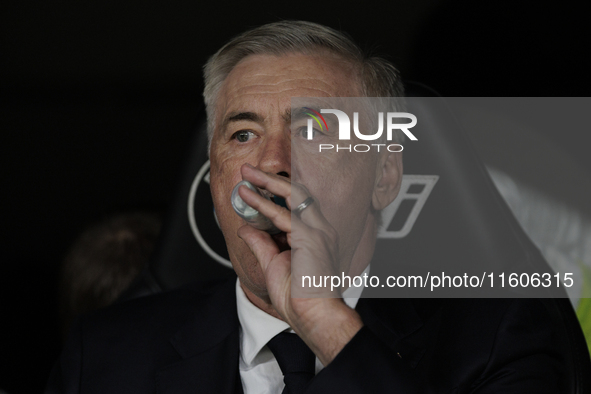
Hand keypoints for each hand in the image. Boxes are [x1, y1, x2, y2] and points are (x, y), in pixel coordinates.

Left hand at [236, 163, 362, 364]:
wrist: (315, 316)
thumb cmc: (300, 297)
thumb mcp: (273, 264)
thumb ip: (260, 243)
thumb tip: (246, 228)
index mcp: (315, 236)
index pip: (295, 205)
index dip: (274, 192)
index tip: (254, 185)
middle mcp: (320, 229)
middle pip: (296, 193)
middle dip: (271, 178)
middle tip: (249, 170)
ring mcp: (318, 232)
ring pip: (292, 195)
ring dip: (266, 182)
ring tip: (247, 174)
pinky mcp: (311, 238)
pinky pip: (283, 215)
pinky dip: (263, 204)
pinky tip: (248, 197)